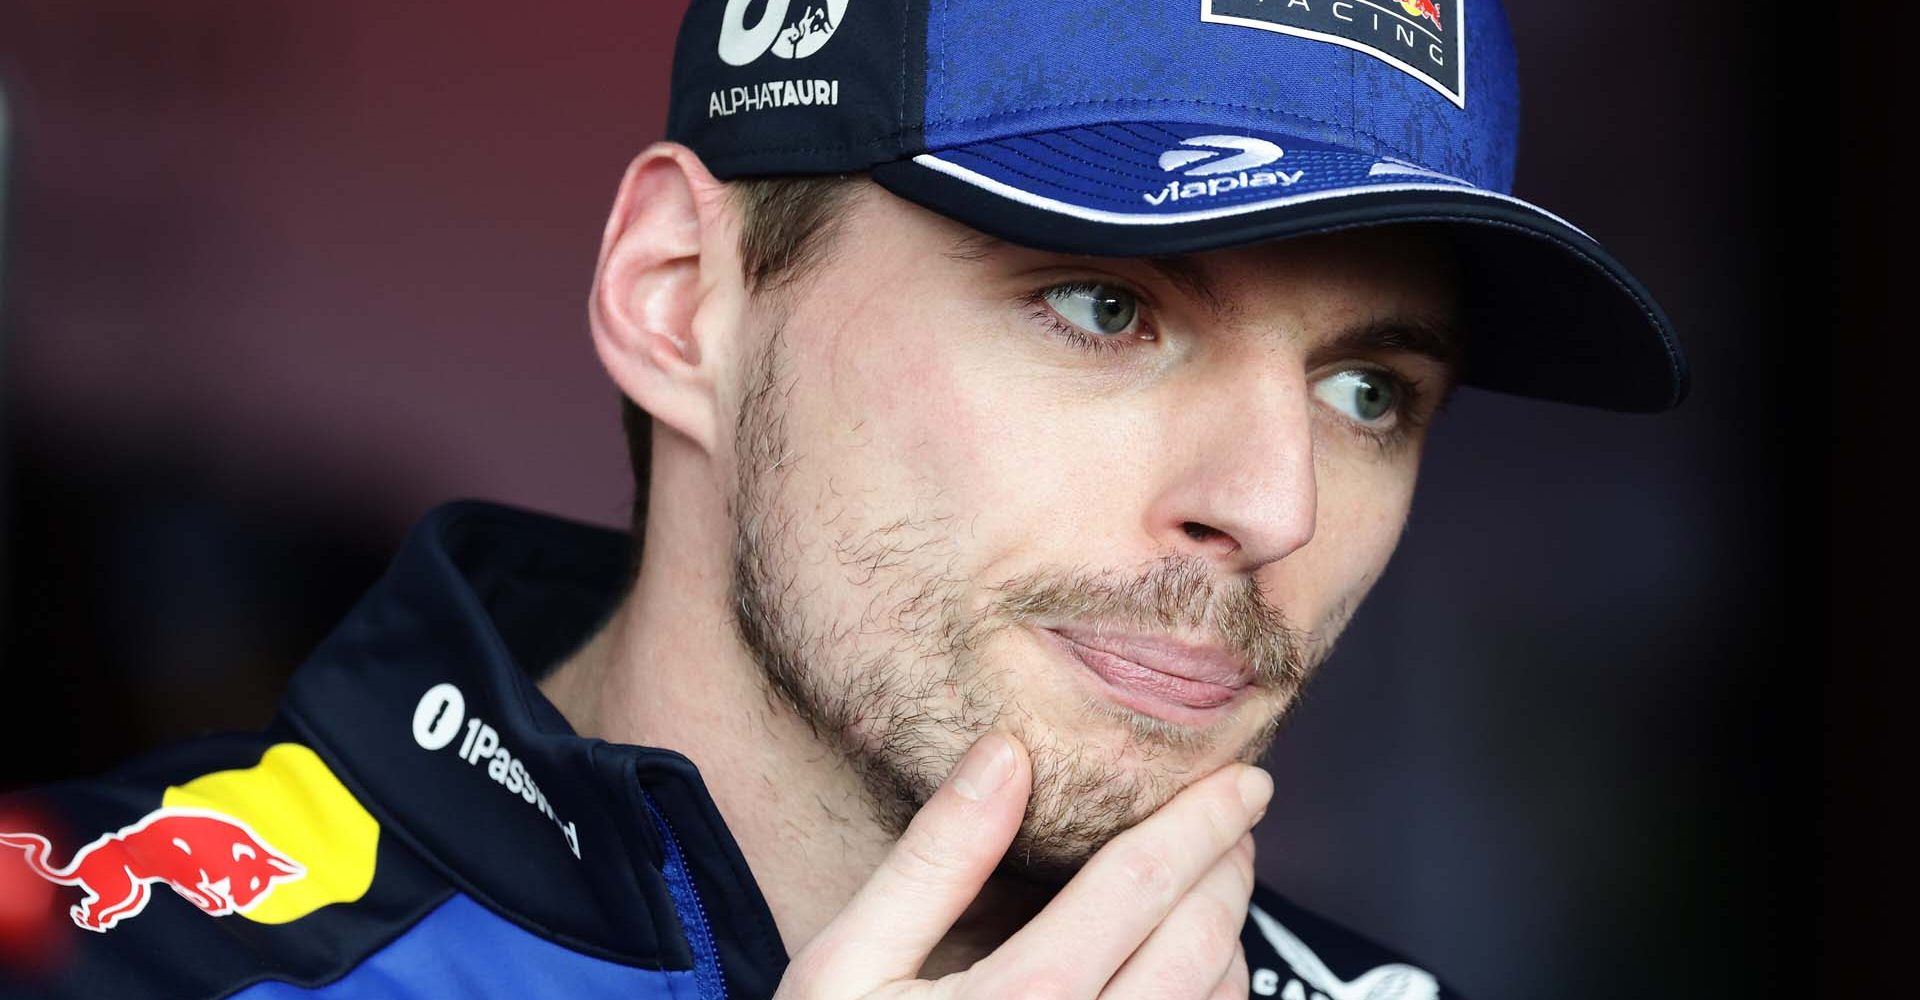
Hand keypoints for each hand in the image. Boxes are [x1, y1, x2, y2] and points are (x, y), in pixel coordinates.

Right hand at [775, 733, 1271, 998]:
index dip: (1203, 821)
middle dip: (1229, 869)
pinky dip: (1215, 998)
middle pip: (1200, 943)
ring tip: (1216, 885)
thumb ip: (934, 860)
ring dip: (1230, 935)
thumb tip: (1007, 755)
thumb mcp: (847, 964)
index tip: (1240, 782)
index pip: (1141, 882)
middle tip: (1237, 821)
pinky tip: (1195, 970)